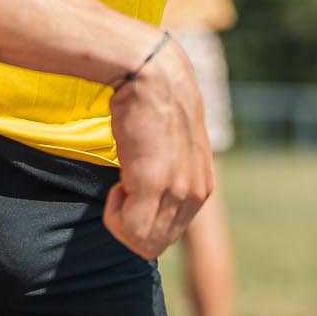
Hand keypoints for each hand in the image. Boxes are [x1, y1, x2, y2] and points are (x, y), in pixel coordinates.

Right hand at [103, 37, 214, 258]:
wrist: (151, 71)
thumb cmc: (154, 103)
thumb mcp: (174, 145)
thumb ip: (172, 171)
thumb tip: (148, 190)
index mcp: (202, 186)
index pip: (171, 233)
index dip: (143, 220)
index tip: (132, 190)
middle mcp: (196, 192)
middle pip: (157, 244)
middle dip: (130, 227)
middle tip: (121, 191)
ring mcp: (178, 189)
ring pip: (143, 241)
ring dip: (120, 219)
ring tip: (120, 183)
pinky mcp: (154, 183)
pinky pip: (130, 228)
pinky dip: (113, 214)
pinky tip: (116, 183)